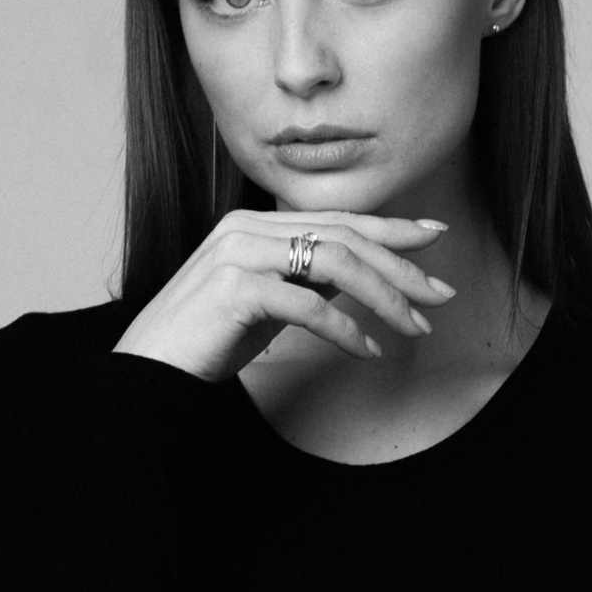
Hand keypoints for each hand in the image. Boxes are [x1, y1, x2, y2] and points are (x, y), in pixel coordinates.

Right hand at [112, 209, 455, 383]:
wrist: (150, 372)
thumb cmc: (206, 343)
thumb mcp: (265, 305)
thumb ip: (302, 284)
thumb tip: (352, 283)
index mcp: (254, 225)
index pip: (335, 219)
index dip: (389, 226)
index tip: (433, 235)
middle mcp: (247, 228)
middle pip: (343, 237)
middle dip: (401, 266)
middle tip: (441, 296)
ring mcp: (238, 253)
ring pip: (333, 261)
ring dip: (384, 297)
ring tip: (414, 327)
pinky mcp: (234, 288)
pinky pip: (308, 303)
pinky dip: (345, 328)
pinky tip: (367, 350)